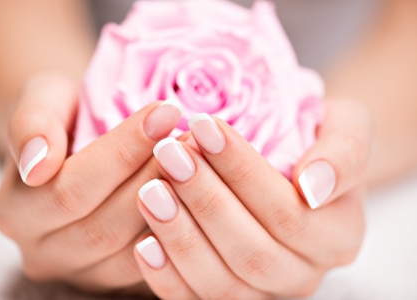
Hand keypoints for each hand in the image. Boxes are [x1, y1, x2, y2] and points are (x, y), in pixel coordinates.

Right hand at [0, 73, 183, 293]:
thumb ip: (30, 124)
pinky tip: (197, 191)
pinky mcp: (114, 279)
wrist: (78, 142)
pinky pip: (152, 265)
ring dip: (173, 203)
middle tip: (192, 139)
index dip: (122, 151)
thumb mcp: (41, 100)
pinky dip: (178, 229)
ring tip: (200, 159)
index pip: (70, 189)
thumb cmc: (64, 117)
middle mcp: (43, 252)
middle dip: (154, 178)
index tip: (165, 112)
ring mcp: (81, 272)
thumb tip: (36, 166)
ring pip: (132, 251)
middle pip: (104, 226)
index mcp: (16, 212)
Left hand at [133, 99, 371, 298]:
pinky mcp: (230, 296)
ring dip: (181, 236)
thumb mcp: (347, 130)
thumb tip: (312, 188)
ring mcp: (264, 291)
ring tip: (151, 190)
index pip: (288, 212)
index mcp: (338, 235)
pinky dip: (169, 277)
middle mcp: (303, 272)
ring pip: (223, 282)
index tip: (204, 128)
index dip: (242, 171)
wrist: (297, 164)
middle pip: (252, 250)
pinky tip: (143, 244)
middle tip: (169, 154)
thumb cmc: (317, 141)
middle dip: (205, 200)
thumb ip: (343, 156)